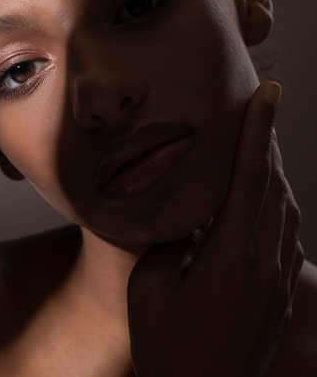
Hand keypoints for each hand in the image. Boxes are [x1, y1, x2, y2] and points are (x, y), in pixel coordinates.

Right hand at [127, 82, 303, 376]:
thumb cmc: (167, 347)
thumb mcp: (150, 288)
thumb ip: (170, 241)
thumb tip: (184, 215)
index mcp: (230, 256)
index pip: (249, 176)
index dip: (259, 130)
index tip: (268, 93)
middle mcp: (263, 263)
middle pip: (274, 185)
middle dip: (269, 140)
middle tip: (263, 108)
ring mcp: (278, 280)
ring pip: (287, 209)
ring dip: (276, 172)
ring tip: (261, 147)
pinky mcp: (281, 295)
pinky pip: (289, 236)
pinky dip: (280, 206)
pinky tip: (266, 201)